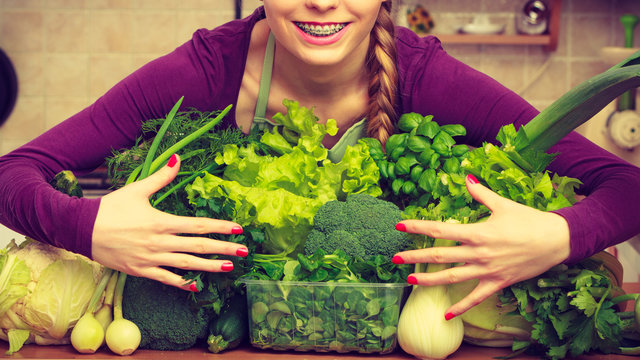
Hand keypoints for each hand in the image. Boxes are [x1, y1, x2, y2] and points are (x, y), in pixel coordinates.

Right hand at [92, 154, 246, 290]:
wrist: (81, 229)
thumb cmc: (110, 208)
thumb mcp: (137, 189)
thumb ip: (162, 176)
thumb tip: (178, 157)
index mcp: (161, 221)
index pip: (198, 225)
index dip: (220, 227)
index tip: (238, 229)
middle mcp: (159, 242)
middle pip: (198, 246)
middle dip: (224, 249)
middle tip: (245, 252)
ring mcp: (150, 259)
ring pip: (186, 265)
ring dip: (210, 267)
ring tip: (230, 269)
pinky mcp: (140, 270)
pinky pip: (165, 279)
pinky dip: (181, 283)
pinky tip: (196, 286)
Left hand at [394, 174, 570, 318]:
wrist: (557, 241)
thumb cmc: (529, 220)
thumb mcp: (503, 204)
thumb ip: (481, 194)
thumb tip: (465, 178)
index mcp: (477, 232)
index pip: (440, 229)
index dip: (418, 227)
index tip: (400, 225)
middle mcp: (478, 253)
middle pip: (440, 256)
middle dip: (415, 257)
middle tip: (394, 258)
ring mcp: (487, 270)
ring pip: (452, 278)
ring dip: (429, 281)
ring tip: (410, 281)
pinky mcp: (497, 283)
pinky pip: (475, 298)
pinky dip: (461, 307)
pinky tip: (446, 315)